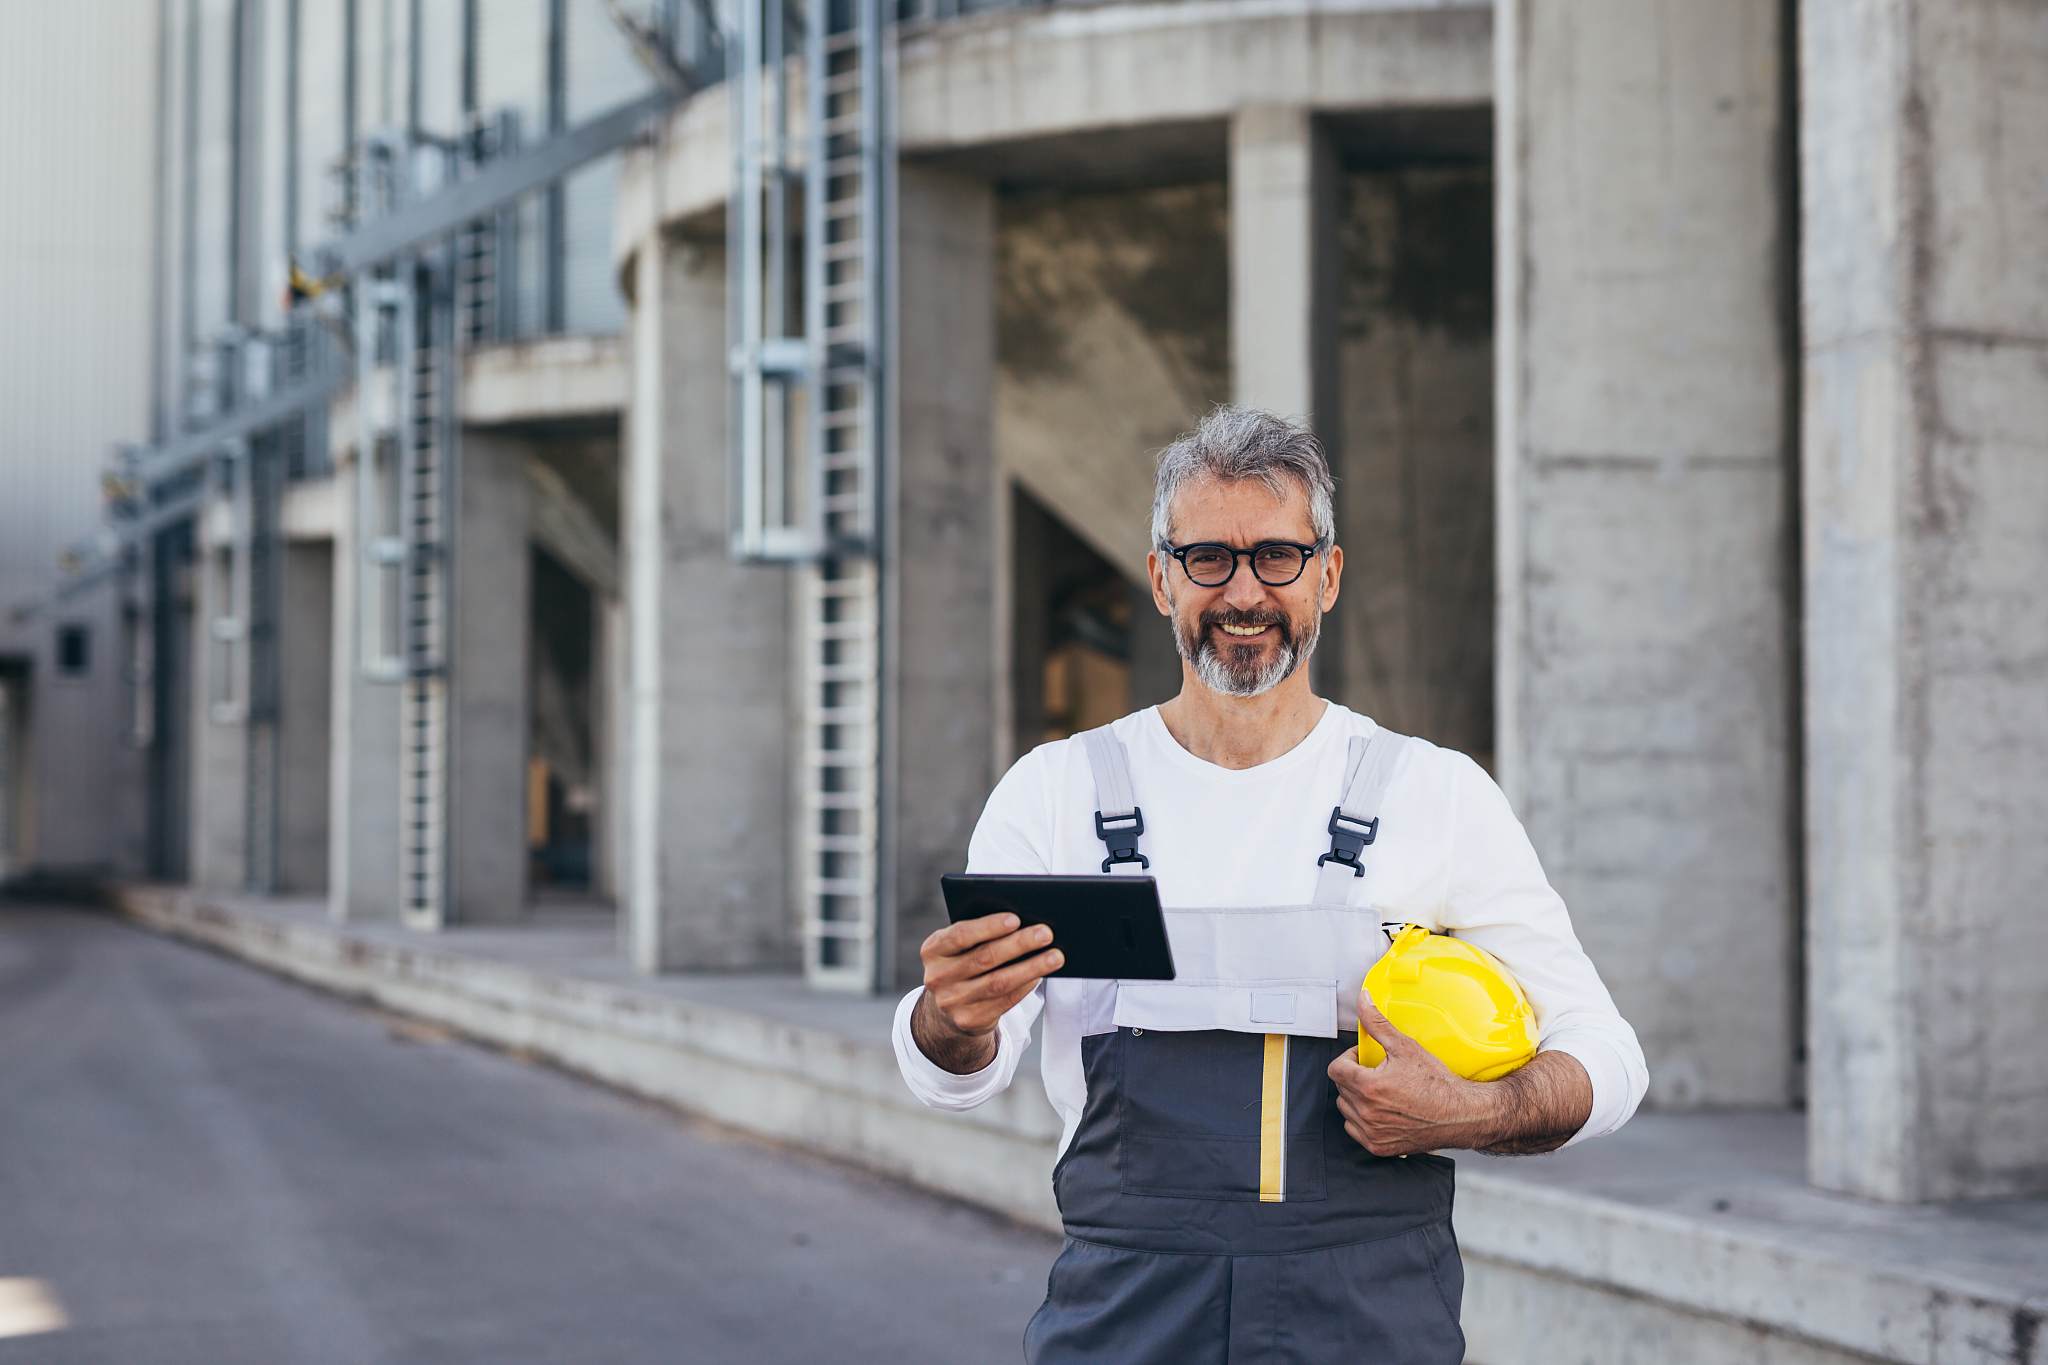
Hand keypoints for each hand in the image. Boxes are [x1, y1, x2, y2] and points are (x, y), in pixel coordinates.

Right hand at [911, 913, 1062, 1073]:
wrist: (948, 1005)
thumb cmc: (962, 962)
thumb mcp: (959, 947)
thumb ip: (979, 934)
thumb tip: (1023, 923)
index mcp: (933, 950)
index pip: (961, 935)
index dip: (989, 927)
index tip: (1016, 918)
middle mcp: (937, 977)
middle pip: (984, 958)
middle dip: (1019, 944)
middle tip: (1046, 933)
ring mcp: (952, 1001)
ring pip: (998, 982)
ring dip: (1031, 967)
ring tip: (1055, 956)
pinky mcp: (968, 1020)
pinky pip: (1004, 1001)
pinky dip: (1025, 986)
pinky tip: (1041, 974)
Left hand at [1327, 987, 1596, 1155]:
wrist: (1461, 1115)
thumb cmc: (1437, 1082)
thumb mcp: (1406, 1047)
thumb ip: (1378, 1023)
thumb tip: (1362, 1000)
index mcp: (1369, 1087)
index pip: (1335, 1069)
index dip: (1348, 1059)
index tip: (1364, 1057)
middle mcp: (1366, 1112)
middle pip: (1341, 1088)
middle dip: (1355, 1076)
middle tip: (1378, 1071)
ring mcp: (1372, 1132)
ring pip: (1346, 1109)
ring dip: (1356, 1098)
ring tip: (1381, 1090)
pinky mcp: (1379, 1147)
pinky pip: (1355, 1130)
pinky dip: (1363, 1120)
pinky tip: (1383, 1109)